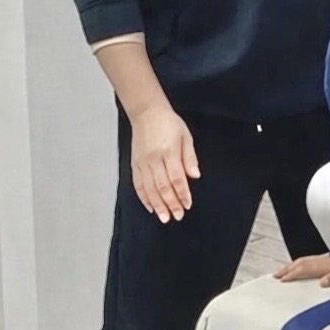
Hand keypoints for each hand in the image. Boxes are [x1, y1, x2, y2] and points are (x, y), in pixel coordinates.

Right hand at [130, 106, 199, 221]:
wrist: (147, 113)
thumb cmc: (169, 123)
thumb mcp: (186, 137)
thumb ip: (190, 158)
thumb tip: (195, 176)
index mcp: (169, 152)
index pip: (177, 178)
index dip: (182, 194)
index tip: (187, 205)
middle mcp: (154, 159)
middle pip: (162, 186)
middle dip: (170, 204)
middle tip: (177, 216)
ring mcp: (142, 162)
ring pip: (149, 188)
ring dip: (157, 205)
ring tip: (164, 217)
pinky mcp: (135, 163)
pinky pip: (138, 184)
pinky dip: (143, 197)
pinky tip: (150, 207)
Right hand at [274, 253, 329, 286]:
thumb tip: (322, 283)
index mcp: (328, 265)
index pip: (305, 270)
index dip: (292, 275)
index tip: (280, 279)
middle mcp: (325, 260)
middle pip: (302, 263)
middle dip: (287, 269)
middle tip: (276, 274)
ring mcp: (328, 257)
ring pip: (305, 260)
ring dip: (293, 265)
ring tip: (284, 270)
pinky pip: (311, 259)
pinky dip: (302, 262)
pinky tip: (304, 264)